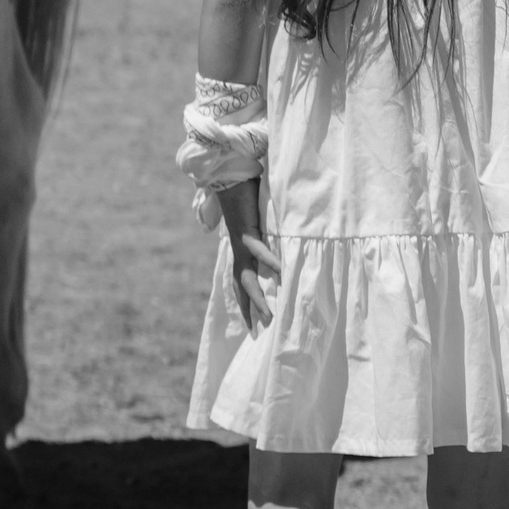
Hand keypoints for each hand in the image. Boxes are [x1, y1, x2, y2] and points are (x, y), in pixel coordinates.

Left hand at [215, 177, 278, 332]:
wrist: (227, 177)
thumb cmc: (243, 196)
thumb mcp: (256, 221)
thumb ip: (264, 234)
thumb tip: (274, 243)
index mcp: (239, 251)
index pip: (240, 282)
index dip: (243, 303)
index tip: (250, 325)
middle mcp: (238, 251)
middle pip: (242, 286)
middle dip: (250, 309)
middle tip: (260, 331)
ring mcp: (240, 242)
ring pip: (248, 276)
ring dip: (258, 296)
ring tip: (269, 314)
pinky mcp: (246, 229)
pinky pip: (258, 248)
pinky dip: (269, 260)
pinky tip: (280, 271)